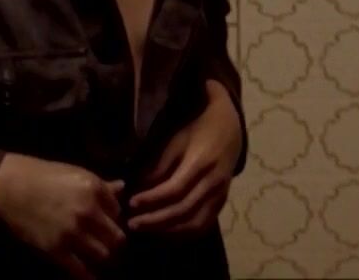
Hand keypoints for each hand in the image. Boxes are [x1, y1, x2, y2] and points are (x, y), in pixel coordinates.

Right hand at [0, 153, 127, 279]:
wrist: (8, 187)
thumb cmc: (41, 175)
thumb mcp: (74, 173)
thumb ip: (100, 184)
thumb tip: (122, 188)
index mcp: (94, 189)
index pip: (118, 212)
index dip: (112, 217)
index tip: (105, 221)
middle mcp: (88, 211)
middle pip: (117, 237)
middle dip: (113, 241)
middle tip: (106, 242)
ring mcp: (72, 232)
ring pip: (104, 255)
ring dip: (102, 256)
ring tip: (95, 254)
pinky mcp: (56, 250)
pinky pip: (80, 271)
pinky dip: (87, 276)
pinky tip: (90, 276)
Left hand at [126, 81, 241, 234]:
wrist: (227, 126)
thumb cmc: (195, 129)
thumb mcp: (174, 139)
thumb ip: (159, 165)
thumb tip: (139, 188)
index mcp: (201, 164)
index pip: (174, 190)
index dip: (151, 199)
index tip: (131, 203)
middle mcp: (214, 184)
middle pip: (184, 211)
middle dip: (155, 220)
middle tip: (132, 223)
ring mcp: (220, 196)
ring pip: (195, 223)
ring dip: (168, 231)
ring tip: (145, 230)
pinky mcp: (221, 203)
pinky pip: (203, 224)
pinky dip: (183, 232)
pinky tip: (164, 232)